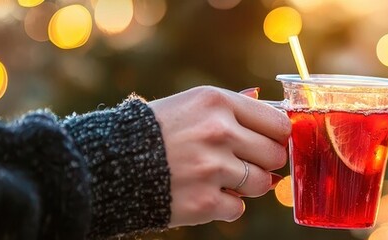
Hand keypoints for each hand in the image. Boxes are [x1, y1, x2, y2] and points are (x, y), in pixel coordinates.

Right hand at [148, 86, 289, 226]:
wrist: (108, 166)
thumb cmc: (153, 132)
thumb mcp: (189, 105)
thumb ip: (231, 107)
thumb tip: (266, 102)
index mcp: (217, 102)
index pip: (278, 123)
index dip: (276, 136)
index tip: (266, 141)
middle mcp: (218, 132)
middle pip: (275, 155)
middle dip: (262, 162)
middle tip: (239, 161)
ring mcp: (212, 168)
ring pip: (262, 184)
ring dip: (246, 186)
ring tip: (217, 177)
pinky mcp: (204, 202)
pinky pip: (238, 209)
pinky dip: (224, 206)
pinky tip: (201, 193)